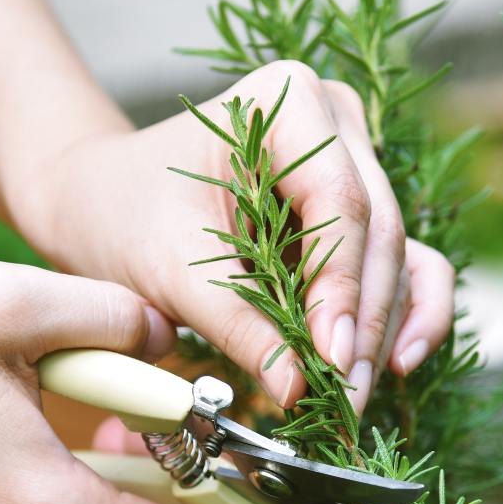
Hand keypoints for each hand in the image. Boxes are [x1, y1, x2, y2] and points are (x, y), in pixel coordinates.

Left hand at [14, 60, 454, 414]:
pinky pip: (402, 264)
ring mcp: (354, 165)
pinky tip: (395, 366)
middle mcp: (336, 123)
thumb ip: (237, 325)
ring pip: (395, 256)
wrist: (99, 200)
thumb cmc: (124, 215)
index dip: (342, 287)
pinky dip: (403, 315)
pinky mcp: (356, 214)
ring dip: (380, 332)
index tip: (331, 360)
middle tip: (345, 400)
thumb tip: (297, 389)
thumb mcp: (171, 270)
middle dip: (362, 324)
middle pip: (377, 232)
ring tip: (353, 399)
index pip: (338, 202)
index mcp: (287, 102)